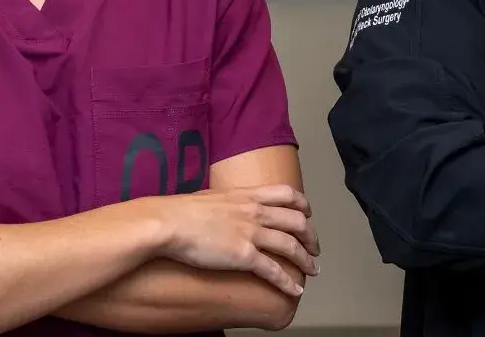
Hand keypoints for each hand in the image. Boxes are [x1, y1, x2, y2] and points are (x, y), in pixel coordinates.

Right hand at [152, 184, 319, 296]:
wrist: (168, 223)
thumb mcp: (212, 197)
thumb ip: (227, 201)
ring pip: (291, 246)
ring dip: (306, 260)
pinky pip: (274, 271)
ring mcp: (252, 233)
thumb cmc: (181, 211)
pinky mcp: (244, 256)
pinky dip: (288, 282)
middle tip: (315, 248)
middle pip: (297, 221)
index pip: (288, 194)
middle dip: (311, 236)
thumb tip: (225, 207)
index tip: (308, 214)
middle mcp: (256, 212)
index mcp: (248, 195)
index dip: (303, 205)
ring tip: (313, 270)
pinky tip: (296, 290)